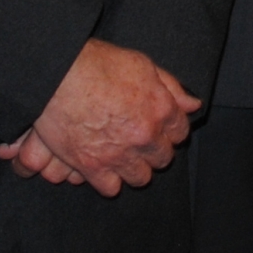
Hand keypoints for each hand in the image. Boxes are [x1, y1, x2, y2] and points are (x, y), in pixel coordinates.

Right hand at [0, 41, 200, 194]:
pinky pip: (111, 188)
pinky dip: (107, 180)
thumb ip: (171, 87)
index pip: (179, 132)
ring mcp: (121, 154)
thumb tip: (193, 105)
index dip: (169, 131)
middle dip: (153, 151)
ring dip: (133, 168)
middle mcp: (146, 135)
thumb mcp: (142, 65)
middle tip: (137, 142)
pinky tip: (102, 168)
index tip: (158, 130)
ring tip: (121, 157)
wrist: (58, 76)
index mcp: (161, 109)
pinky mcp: (94, 167)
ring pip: (140, 177)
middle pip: (162, 158)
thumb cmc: (97, 63)